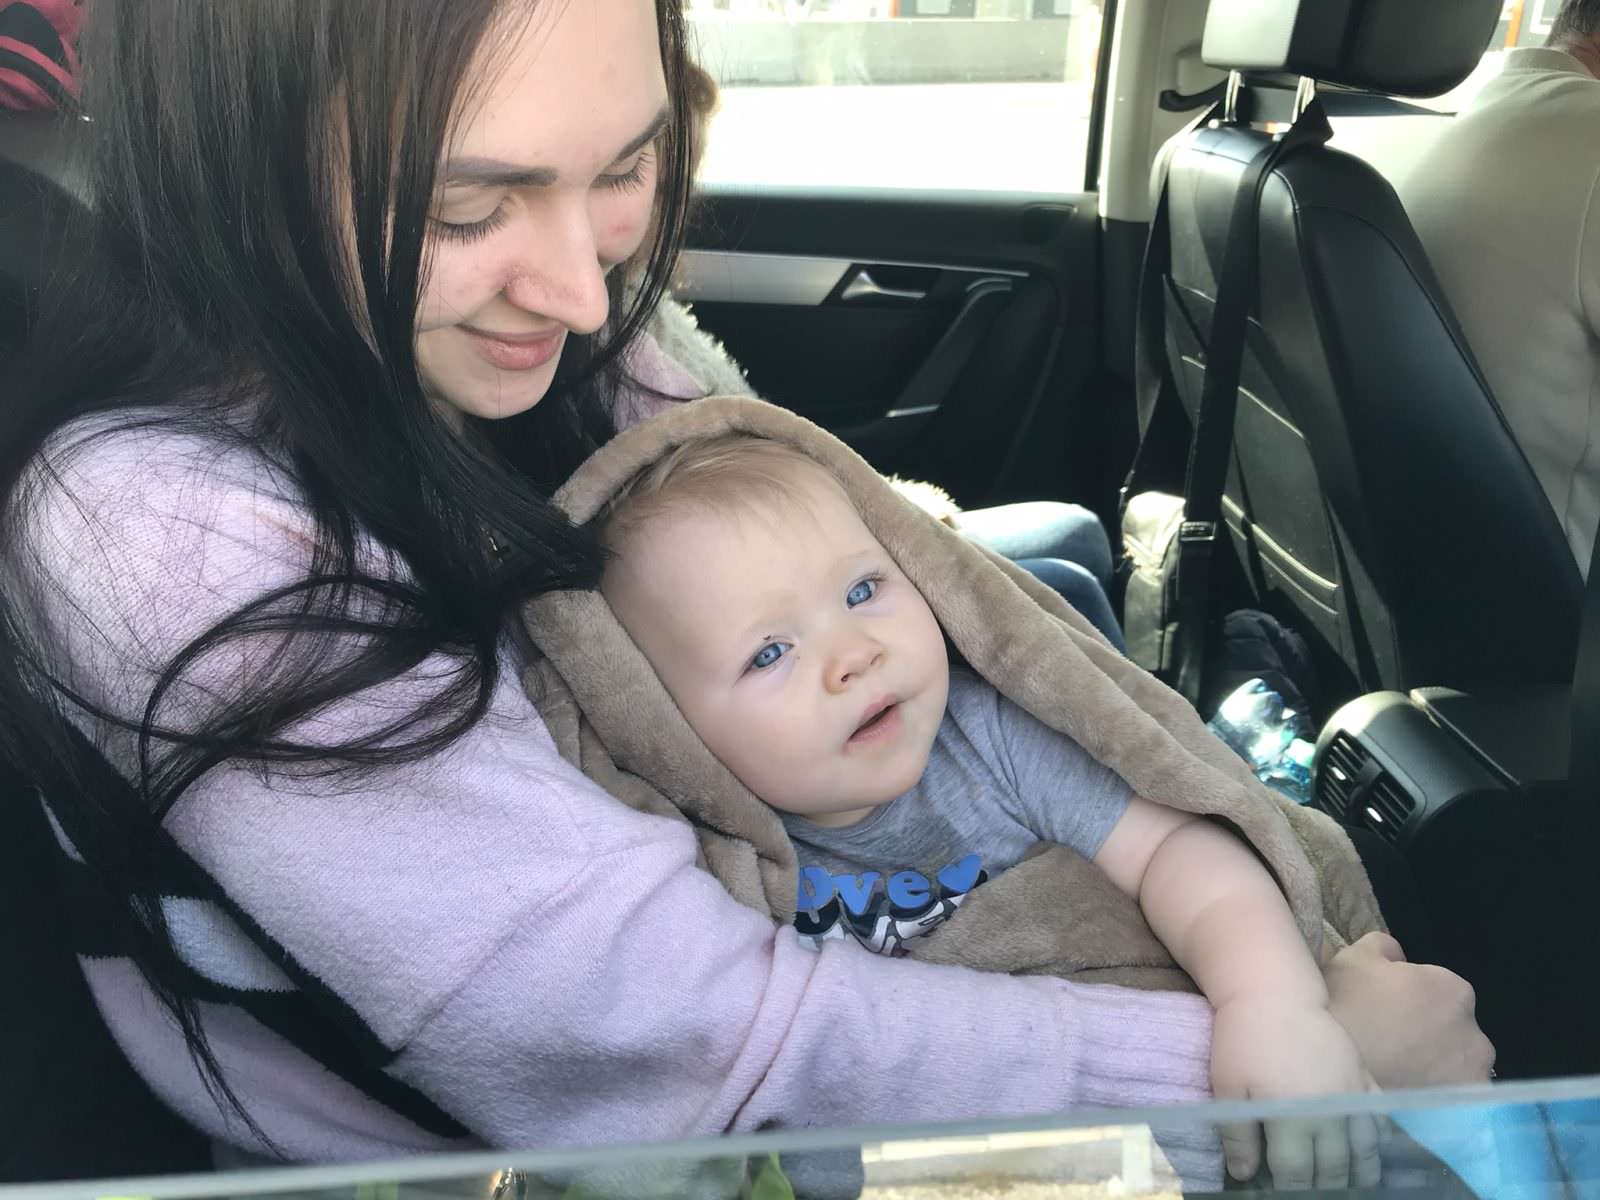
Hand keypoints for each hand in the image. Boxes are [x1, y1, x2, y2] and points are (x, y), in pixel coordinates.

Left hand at [1211, 996, 1380, 1189]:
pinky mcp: (1363, 1075)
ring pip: (1365, 1148)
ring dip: (1359, 1172)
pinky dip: (1379, 1139)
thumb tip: (1245, 1174)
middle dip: (1325, 1187)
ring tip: (1351, 1185)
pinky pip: (1380, 1115)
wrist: (1272, 991)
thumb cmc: (1242, 1038)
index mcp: (1291, 1116)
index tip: (1284, 1194)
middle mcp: (1329, 1111)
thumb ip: (1237, 1134)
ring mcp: (1352, 1093)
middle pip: (1334, 1167)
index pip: (1296, 1173)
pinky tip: (1373, 1151)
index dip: (1290, 1190)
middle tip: (1316, 1192)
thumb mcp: (1228, 1085)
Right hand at [1325, 932, 1495, 1088]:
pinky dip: (1437, 1097)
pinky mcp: (1465, 1112)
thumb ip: (1384, 947)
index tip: (1383, 1009)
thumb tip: (1396, 957)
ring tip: (1395, 1073)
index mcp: (1452, 989)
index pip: (1438, 989)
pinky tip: (1407, 1095)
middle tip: (1388, 1041)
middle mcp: (1476, 1032)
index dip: (1409, 997)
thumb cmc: (1346, 1007)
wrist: (1332, 1072)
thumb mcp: (1354, 957)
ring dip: (1434, 1066)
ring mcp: (1473, 1076)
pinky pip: (1455, 1099)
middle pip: (1451, 1028)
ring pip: (1454, 1065)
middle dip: (1428, 1032)